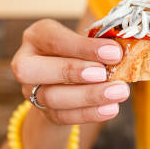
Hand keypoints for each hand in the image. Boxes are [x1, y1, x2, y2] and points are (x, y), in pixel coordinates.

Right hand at [11, 19, 128, 124]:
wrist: (70, 77)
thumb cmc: (82, 50)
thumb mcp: (87, 39)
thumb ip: (100, 42)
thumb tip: (122, 49)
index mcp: (38, 35)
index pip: (55, 39)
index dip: (83, 47)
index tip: (114, 52)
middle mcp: (27, 61)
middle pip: (35, 70)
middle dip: (72, 71)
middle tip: (104, 74)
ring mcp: (31, 89)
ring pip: (51, 97)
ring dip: (88, 96)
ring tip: (118, 92)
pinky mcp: (43, 111)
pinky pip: (62, 116)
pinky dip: (88, 113)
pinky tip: (110, 108)